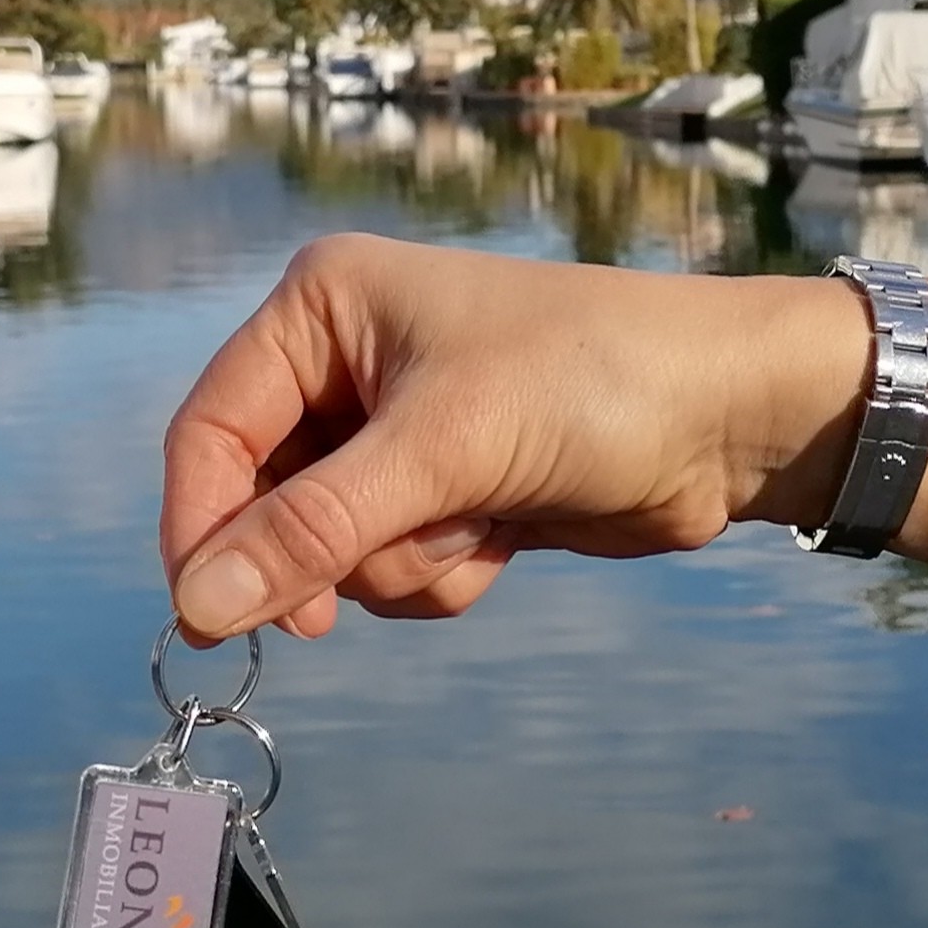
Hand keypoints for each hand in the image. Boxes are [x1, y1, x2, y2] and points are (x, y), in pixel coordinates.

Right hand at [162, 235, 871, 638]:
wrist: (731, 418)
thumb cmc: (594, 383)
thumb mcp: (444, 450)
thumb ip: (314, 529)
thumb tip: (196, 607)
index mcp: (322, 309)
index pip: (212, 432)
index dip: (202, 528)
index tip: (210, 619)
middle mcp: (345, 363)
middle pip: (263, 502)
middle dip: (327, 552)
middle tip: (342, 605)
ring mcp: (395, 433)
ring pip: (330, 550)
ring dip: (397, 565)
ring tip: (476, 527)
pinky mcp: (445, 491)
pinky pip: (389, 568)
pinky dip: (436, 574)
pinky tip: (502, 540)